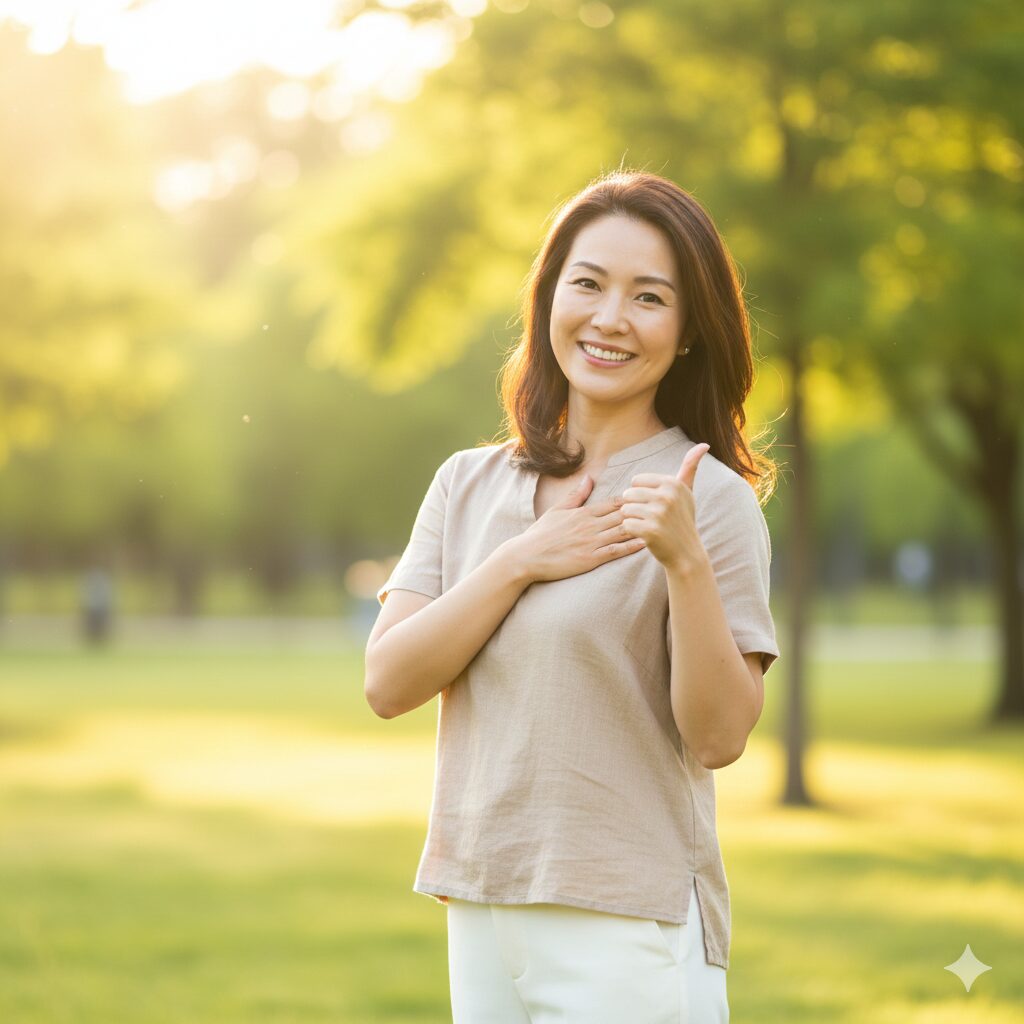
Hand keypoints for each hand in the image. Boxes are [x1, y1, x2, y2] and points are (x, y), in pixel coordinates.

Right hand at [511, 473, 647, 584]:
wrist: (527, 556)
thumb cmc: (541, 534)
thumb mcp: (557, 509)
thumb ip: (576, 494)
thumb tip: (589, 476)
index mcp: (583, 513)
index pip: (613, 503)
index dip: (632, 499)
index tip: (648, 496)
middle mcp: (589, 525)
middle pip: (622, 515)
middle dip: (642, 511)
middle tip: (662, 507)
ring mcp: (591, 542)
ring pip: (622, 531)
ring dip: (641, 527)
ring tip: (659, 524)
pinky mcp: (589, 559)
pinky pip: (615, 551)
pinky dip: (630, 547)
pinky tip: (645, 543)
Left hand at [619, 443, 711, 570]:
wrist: (686, 553)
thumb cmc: (682, 520)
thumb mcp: (687, 492)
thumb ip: (690, 467)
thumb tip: (704, 444)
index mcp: (673, 483)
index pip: (636, 481)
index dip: (641, 495)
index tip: (656, 505)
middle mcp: (667, 496)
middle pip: (628, 494)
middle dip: (634, 507)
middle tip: (651, 518)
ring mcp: (659, 514)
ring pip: (625, 509)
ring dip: (633, 519)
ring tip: (649, 526)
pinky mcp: (650, 530)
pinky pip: (625, 524)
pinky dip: (631, 531)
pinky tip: (645, 535)